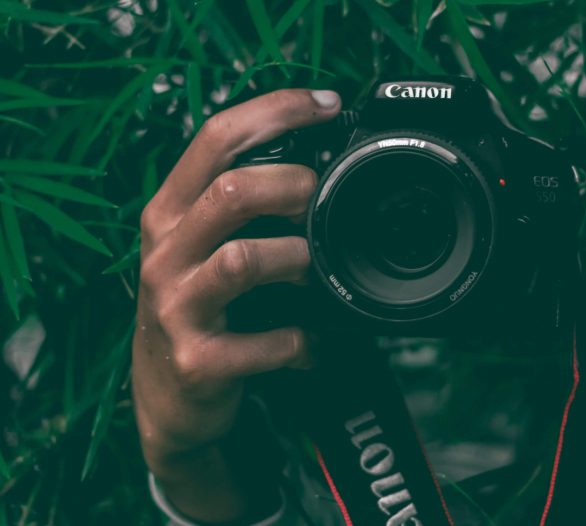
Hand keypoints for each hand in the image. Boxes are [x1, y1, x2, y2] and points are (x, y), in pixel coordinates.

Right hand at [132, 88, 340, 521]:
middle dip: (294, 186)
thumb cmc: (197, 308)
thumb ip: (236, 205)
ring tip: (315, 270)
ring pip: (244, 261)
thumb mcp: (199, 246)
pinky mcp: (198, 361)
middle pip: (231, 192)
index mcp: (169, 213)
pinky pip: (268, 341)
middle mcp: (165, 253)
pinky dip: (303, 340)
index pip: (216, 138)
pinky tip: (313, 341)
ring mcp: (177, 308)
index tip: (328, 106)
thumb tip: (313, 162)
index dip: (275, 111)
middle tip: (323, 198)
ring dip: (298, 260)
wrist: (168, 398)